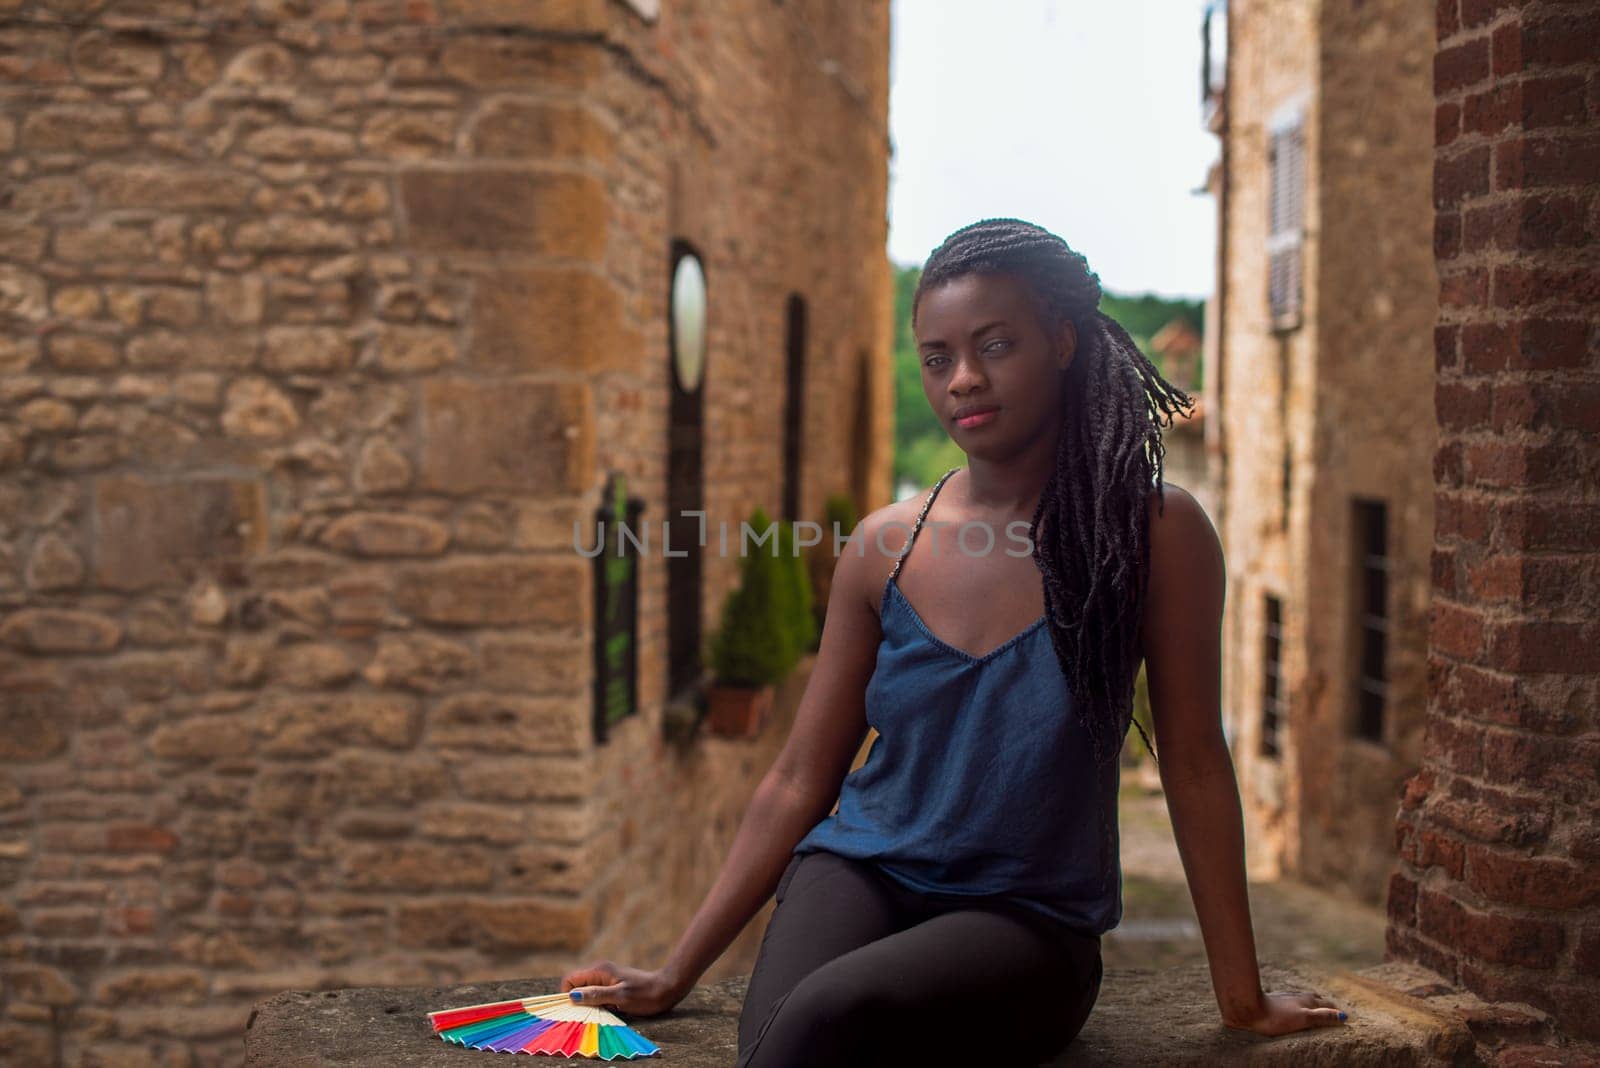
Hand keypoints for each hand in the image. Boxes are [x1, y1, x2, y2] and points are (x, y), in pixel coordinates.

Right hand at [559, 959, 685, 1017]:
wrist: (666, 989)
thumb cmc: (644, 994)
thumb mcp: (619, 997)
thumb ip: (595, 995)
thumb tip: (572, 996)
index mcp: (599, 971)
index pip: (570, 979)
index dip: (568, 995)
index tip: (578, 1009)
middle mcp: (600, 971)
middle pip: (576, 985)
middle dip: (580, 1001)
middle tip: (596, 1010)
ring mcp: (606, 977)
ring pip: (586, 991)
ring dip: (591, 1003)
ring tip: (608, 1009)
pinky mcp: (613, 984)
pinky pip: (597, 994)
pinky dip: (600, 1003)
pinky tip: (613, 1008)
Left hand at [1223, 990, 1346, 1035]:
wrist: (1249, 1009)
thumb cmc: (1277, 1016)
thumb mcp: (1304, 1018)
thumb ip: (1323, 1016)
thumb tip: (1344, 1016)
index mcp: (1308, 1000)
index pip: (1328, 1005)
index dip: (1337, 1011)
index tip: (1346, 1017)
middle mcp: (1299, 997)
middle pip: (1317, 1000)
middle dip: (1327, 1006)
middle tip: (1335, 1011)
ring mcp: (1287, 998)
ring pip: (1305, 1000)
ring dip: (1313, 1005)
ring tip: (1318, 1009)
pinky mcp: (1276, 1001)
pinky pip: (1294, 1003)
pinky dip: (1300, 1006)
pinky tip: (1295, 1009)